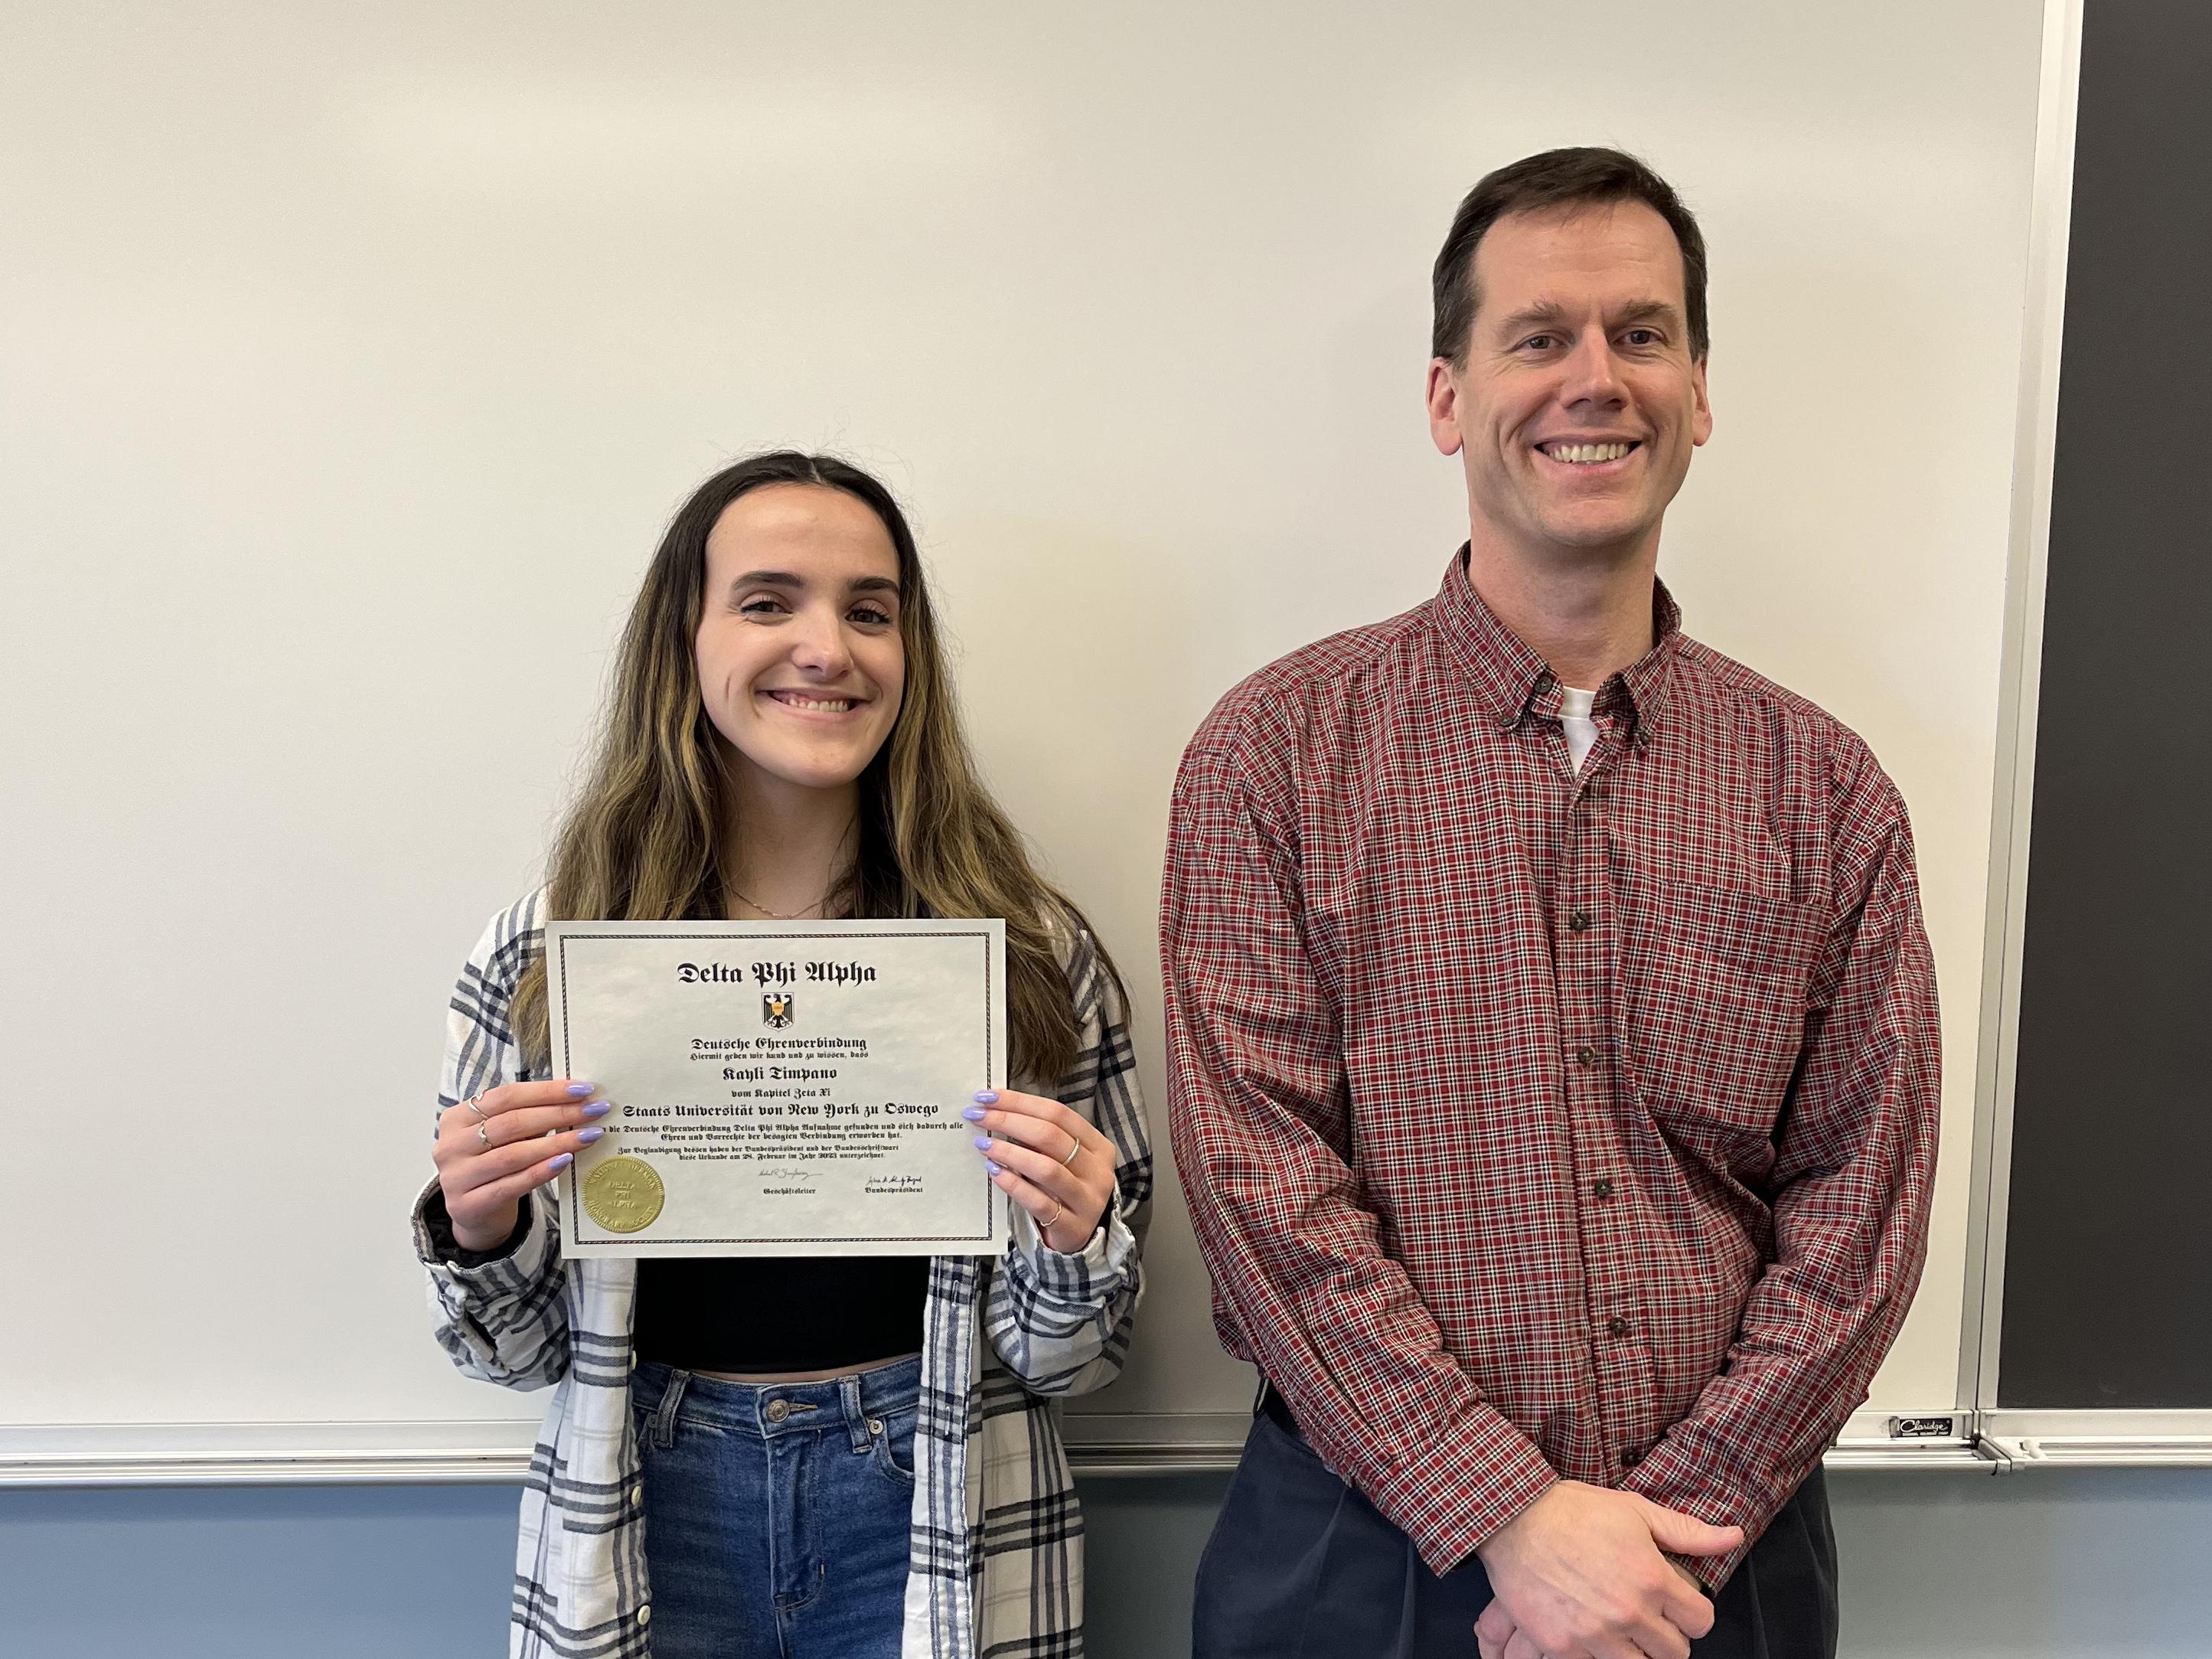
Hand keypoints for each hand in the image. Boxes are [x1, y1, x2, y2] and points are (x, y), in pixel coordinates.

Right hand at [433, 1079, 610, 1250]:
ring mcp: (456, 1177)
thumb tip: (576, 1099)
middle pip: (512, 1123)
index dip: (547, 1091)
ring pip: (513, 1154)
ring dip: (557, 1142)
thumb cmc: (494, 1165)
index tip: (583, 1089)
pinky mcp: (468, 1205)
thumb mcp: (502, 1137)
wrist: (474, 1214)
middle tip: (594, 1110)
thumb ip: (526, 1117)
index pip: (506, 1096)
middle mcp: (451, 1145)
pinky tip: (565, 1161)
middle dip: (559, 1114)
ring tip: (589, 1135)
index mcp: (457, 1118)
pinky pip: (511, 1184)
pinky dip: (541, 1171)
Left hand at [965, 1088, 1114, 1252]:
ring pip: (1046, 1168)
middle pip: (1050, 1136)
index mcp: (1098, 1146)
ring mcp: (1088, 1200)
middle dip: (1009, 1121)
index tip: (987, 1096)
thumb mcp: (1062, 1160)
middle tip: (977, 1116)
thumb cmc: (1064, 1190)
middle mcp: (1098, 1171)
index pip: (1058, 1113)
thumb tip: (997, 1110)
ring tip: (982, 1144)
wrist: (1080, 1238)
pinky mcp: (1072, 1226)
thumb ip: (1040, 1139)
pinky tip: (993, 1172)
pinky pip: (1038, 1202)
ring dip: (1009, 1152)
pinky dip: (1013, 1184)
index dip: (1021, 1102)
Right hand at [1473, 1480, 1741, 1658]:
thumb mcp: (1634, 1510)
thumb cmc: (1573, 1510)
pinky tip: (1592, 1635)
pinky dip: (1599, 1656)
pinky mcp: (1563, 1648)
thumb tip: (1734, 1536)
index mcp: (1652, 1578)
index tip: (1678, 1606)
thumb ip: (1687, 1531)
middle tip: (1649, 1619)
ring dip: (1635, 1651)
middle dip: (1667, 1636)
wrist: (1512, 1519)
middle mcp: (1629, 1612)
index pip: (1701, 1621)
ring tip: (1621, 1629)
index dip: (1693, 1614)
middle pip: (1675, 1653)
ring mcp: (1595, 1635)